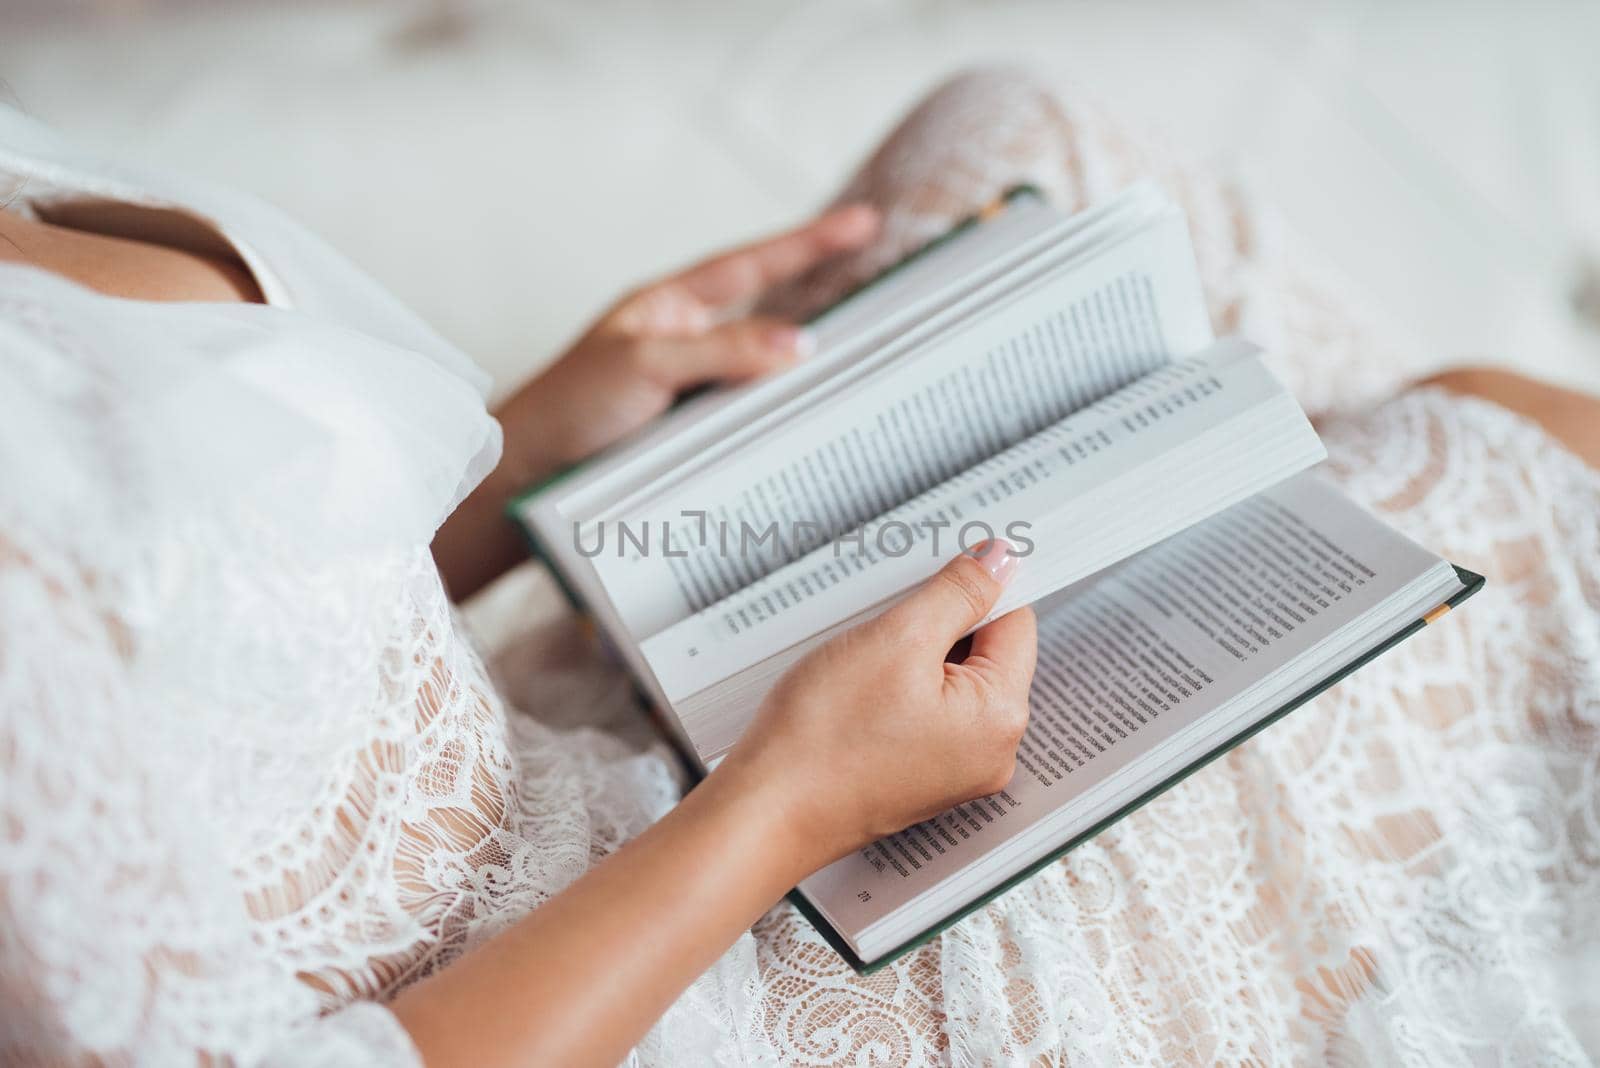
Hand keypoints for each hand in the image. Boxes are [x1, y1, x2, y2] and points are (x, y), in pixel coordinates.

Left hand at [432, 204, 877, 598]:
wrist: (521, 481)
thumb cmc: (566, 411)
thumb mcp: (644, 368)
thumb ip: (721, 351)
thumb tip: (802, 341)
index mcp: (668, 307)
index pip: (752, 265)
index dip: (809, 243)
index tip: (865, 221)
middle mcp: (685, 342)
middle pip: (769, 310)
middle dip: (825, 293)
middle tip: (889, 281)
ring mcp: (691, 389)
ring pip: (766, 368)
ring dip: (812, 366)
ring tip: (871, 355)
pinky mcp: (693, 436)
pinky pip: (752, 415)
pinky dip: (787, 414)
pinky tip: (818, 424)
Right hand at [715, 540, 1037, 868]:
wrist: (768, 809)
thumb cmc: (825, 739)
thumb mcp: (897, 639)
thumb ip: (959, 593)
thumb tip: (1000, 561)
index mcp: (1001, 717)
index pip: (1015, 622)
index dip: (974, 590)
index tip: (935, 578)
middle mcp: (990, 752)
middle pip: (984, 653)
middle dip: (937, 627)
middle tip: (884, 628)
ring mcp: (954, 769)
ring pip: (949, 681)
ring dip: (910, 657)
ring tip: (863, 667)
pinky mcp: (919, 775)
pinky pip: (924, 712)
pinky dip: (895, 690)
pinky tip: (857, 693)